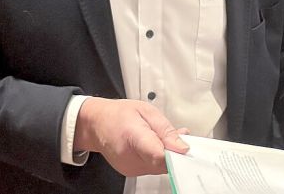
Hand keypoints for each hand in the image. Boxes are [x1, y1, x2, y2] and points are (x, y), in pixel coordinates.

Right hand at [74, 97, 189, 176]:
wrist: (96, 125)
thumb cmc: (118, 114)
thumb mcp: (146, 110)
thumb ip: (166, 129)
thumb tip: (182, 147)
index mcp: (133, 136)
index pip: (158, 155)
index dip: (176, 153)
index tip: (187, 148)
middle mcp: (130, 157)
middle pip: (162, 163)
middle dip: (174, 151)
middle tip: (178, 136)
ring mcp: (130, 168)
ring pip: (159, 167)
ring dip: (166, 154)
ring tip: (161, 137)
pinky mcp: (131, 172)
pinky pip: (152, 167)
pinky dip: (158, 157)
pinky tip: (154, 145)